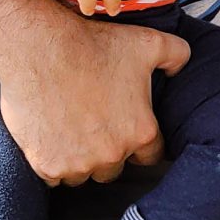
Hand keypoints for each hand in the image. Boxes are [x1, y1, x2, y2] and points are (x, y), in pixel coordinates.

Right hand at [0, 7, 188, 184]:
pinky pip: (53, 177)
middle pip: (113, 168)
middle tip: (91, 123)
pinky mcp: (47, 166)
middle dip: (105, 151)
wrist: (39, 48)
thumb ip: (176, 54)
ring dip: (78, 159)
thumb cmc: (93, 45)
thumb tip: (180, 66)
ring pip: (82, 175)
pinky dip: (51, 162)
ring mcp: (78, 164)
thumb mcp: (147, 42)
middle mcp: (112, 155)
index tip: (122, 127)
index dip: (137, 141)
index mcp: (141, 133)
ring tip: (68, 129)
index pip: (149, 155)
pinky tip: (48, 137)